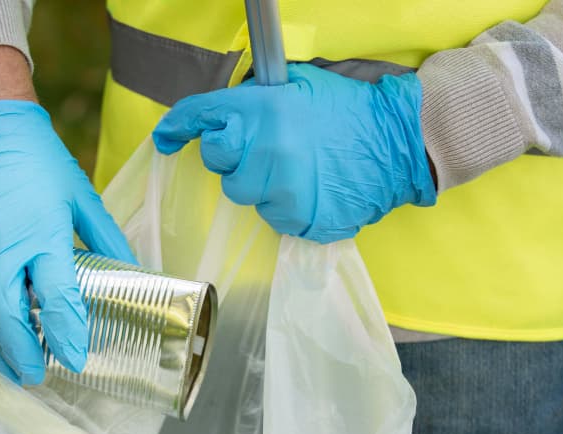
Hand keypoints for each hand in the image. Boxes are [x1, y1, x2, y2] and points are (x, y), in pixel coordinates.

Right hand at [0, 100, 135, 383]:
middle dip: (21, 352)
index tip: (76, 360)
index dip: (66, 333)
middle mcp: (1, 248)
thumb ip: (105, 239)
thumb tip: (133, 274)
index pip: (55, 297)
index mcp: (40, 233)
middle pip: (5, 315)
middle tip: (38, 377)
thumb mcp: (80, 195)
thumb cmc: (37, 158)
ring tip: (15, 369)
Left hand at [152, 63, 435, 243]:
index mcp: (263, 111)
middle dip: (235, 159)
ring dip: (263, 185)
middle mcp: (266, 151)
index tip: (165, 137)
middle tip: (266, 151)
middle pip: (220, 166)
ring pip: (247, 196)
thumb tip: (224, 114)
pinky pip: (274, 217)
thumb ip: (256, 100)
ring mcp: (281, 190)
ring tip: (297, 171)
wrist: (397, 144)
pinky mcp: (298, 219)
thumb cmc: (349, 112)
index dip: (176, 127)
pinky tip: (311, 189)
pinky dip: (286, 205)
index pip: (202, 117)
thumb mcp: (298, 87)